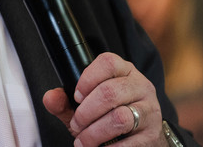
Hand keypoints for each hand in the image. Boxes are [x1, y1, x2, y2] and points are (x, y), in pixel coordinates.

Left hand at [42, 52, 164, 145]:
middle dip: (85, 113)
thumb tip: (50, 97)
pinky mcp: (152, 134)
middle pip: (109, 92)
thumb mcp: (86, 106)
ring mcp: (149, 110)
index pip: (108, 63)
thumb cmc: (109, 115)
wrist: (141, 138)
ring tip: (84, 141)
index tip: (76, 97)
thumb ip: (65, 101)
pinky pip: (130, 143)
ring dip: (95, 133)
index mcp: (124, 71)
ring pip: (119, 118)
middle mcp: (140, 86)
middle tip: (76, 124)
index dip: (87, 79)